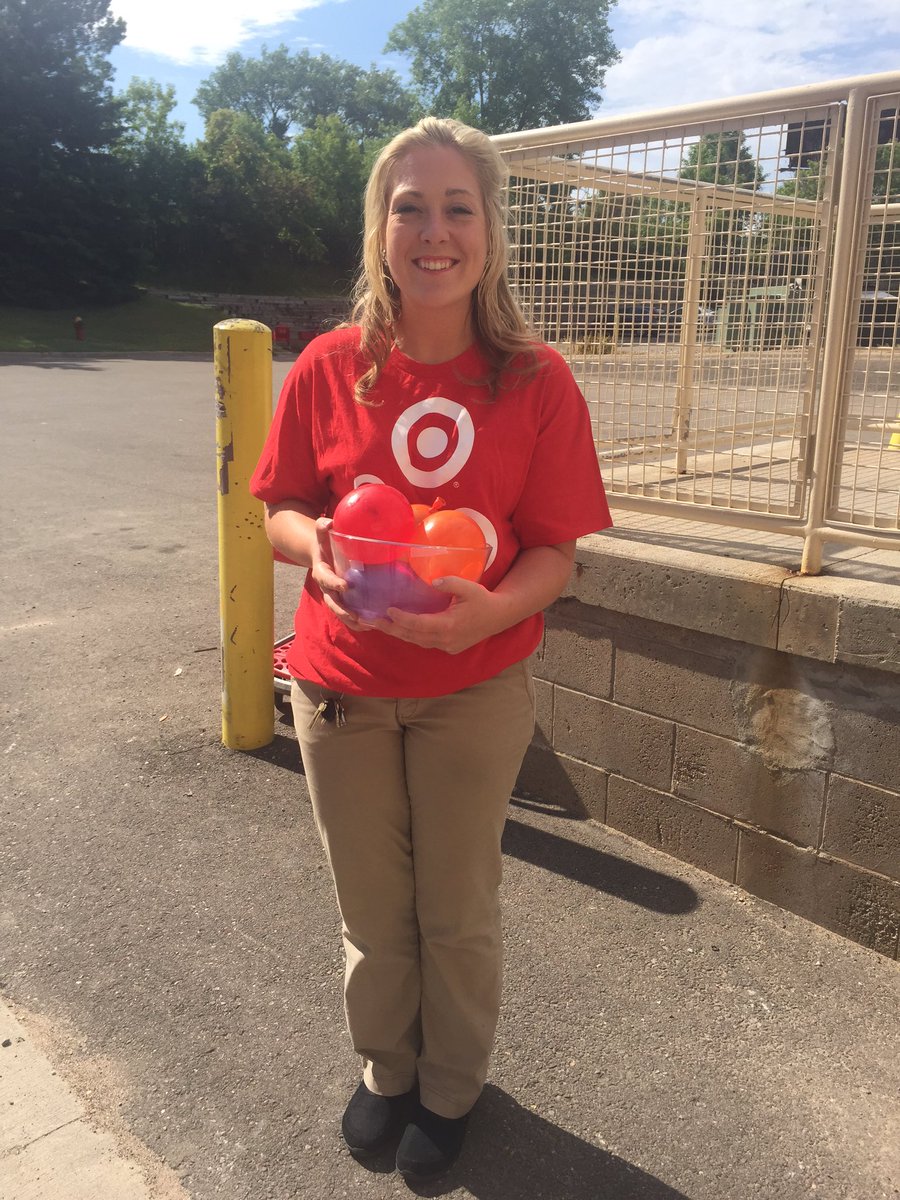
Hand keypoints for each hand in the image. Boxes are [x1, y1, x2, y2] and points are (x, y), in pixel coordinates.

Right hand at [310, 517, 374, 632]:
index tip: (345, 586)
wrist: (321, 555)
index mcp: (321, 572)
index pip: (325, 580)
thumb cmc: (325, 544)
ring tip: (367, 625)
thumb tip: (328, 522)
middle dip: (343, 610)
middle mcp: (326, 588)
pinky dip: (357, 622)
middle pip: (332, 602)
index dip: (334, 584)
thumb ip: (322, 528)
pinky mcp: (342, 601)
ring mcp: (334, 596)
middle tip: (356, 616)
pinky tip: (371, 626)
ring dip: (352, 620)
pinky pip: (348, 614)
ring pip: (340, 612)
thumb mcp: (322, 535)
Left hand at [370, 576, 504, 653]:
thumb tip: (433, 582)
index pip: (419, 624)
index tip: (389, 611)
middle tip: (373, 622)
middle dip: (392, 629)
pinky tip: (402, 629)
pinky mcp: (450, 648)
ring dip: (400, 634)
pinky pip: (426, 643)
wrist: (499, 617)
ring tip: (382, 625)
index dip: (402, 619)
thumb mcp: (469, 587)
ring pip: (418, 642)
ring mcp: (448, 646)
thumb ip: (450, 583)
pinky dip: (413, 636)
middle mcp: (446, 640)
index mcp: (449, 625)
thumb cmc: (483, 600)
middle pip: (413, 636)